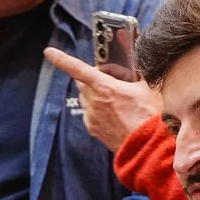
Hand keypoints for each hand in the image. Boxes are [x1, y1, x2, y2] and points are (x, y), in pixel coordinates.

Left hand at [44, 47, 161, 152]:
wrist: (148, 146)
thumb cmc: (150, 116)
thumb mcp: (148, 86)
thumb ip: (136, 71)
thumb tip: (130, 63)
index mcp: (105, 87)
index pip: (78, 69)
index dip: (61, 59)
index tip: (48, 52)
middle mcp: (94, 102)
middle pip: (82, 82)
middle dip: (93, 76)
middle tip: (113, 78)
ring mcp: (92, 117)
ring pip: (85, 97)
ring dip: (95, 93)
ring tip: (116, 97)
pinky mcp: (93, 129)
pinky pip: (89, 113)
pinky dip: (97, 108)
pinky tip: (113, 111)